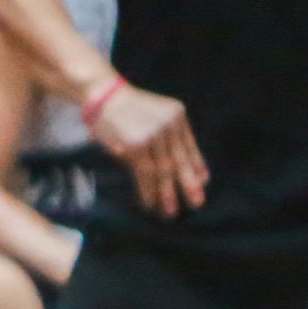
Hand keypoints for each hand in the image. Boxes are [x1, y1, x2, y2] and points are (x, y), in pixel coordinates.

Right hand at [88, 80, 207, 216]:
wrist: (104, 95)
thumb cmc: (128, 109)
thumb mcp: (155, 114)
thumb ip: (169, 134)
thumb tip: (183, 163)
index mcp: (176, 115)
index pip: (189, 145)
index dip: (197, 165)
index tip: (204, 181)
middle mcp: (168, 124)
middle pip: (179, 160)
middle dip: (188, 184)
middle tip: (196, 203)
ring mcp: (153, 134)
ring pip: (163, 170)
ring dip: (166, 194)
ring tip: (170, 212)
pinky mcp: (136, 145)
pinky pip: (145, 173)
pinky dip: (147, 190)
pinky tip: (150, 203)